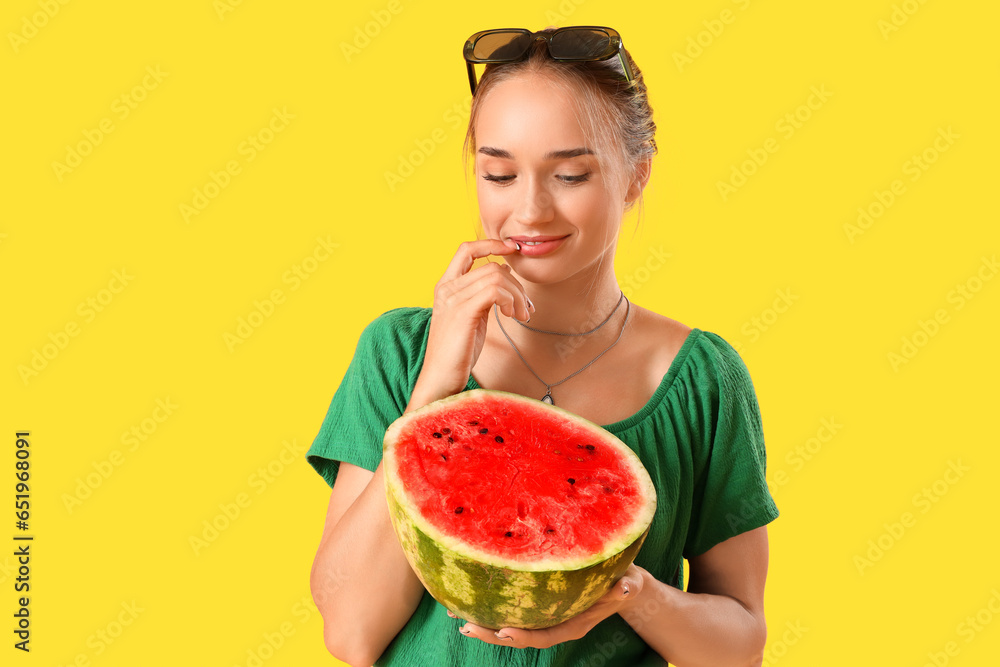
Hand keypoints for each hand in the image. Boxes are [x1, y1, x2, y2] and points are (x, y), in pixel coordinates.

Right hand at [413, 239, 533, 406]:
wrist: (440, 378)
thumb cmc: (457, 352)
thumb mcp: (472, 315)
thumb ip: (483, 293)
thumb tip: (505, 272)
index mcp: (446, 286)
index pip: (466, 249)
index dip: (491, 244)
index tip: (513, 249)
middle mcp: (447, 288)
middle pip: (493, 266)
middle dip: (517, 285)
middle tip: (526, 308)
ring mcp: (453, 299)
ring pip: (497, 277)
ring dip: (518, 295)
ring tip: (521, 315)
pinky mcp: (462, 312)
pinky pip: (494, 291)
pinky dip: (510, 300)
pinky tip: (512, 316)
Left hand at [451, 565, 644, 649]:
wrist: (624, 583)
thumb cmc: (626, 580)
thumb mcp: (630, 582)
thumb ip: (627, 587)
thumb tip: (628, 587)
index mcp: (574, 624)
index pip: (544, 635)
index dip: (523, 635)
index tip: (501, 631)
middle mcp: (556, 624)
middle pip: (519, 635)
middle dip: (490, 631)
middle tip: (464, 624)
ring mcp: (546, 617)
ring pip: (511, 624)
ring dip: (483, 620)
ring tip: (456, 612)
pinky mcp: (540, 605)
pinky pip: (513, 610)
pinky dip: (491, 606)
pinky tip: (470, 597)